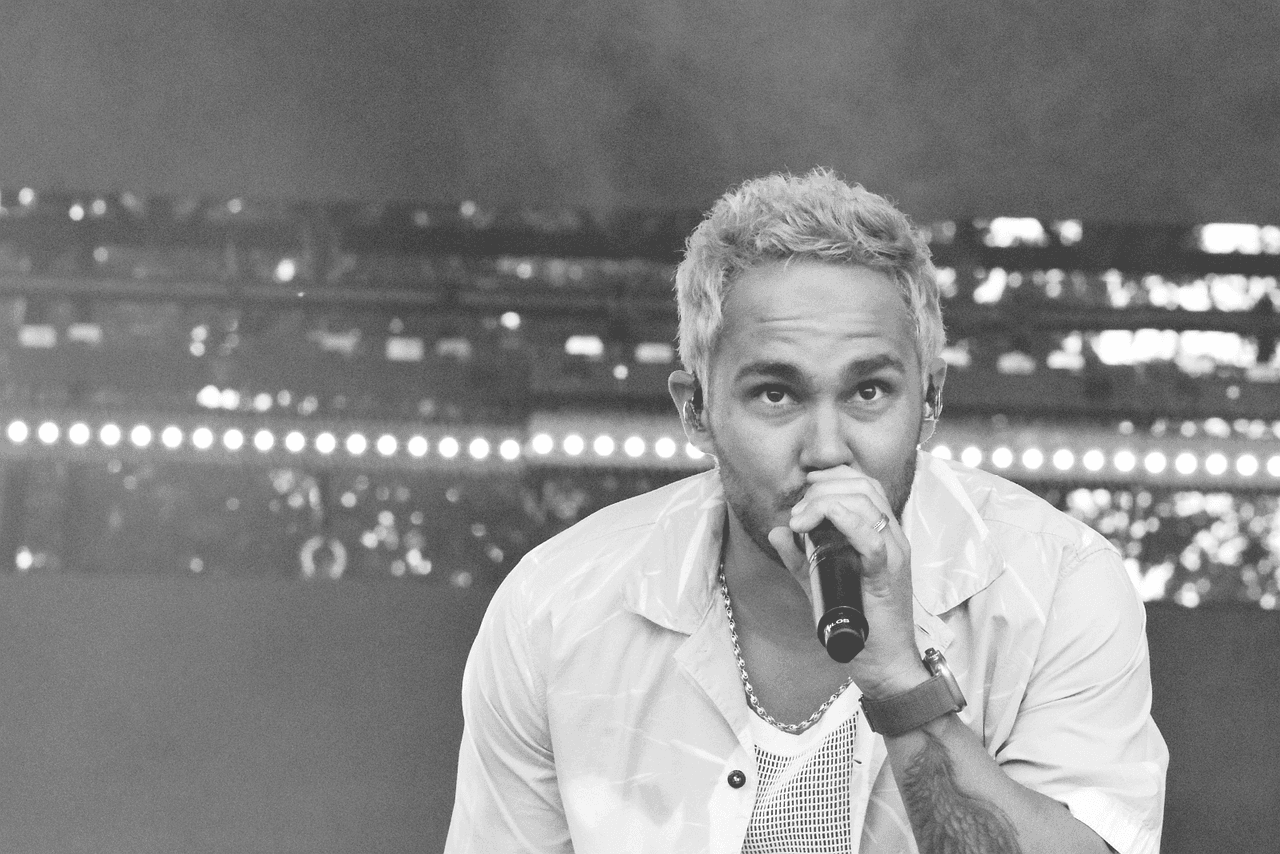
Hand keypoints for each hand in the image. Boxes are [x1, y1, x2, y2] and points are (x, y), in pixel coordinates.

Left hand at [766, 466, 927, 697]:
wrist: (885, 663)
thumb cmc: (859, 625)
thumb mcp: (820, 583)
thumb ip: (799, 557)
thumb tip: (776, 532)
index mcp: (882, 534)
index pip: (863, 485)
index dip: (831, 478)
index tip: (803, 493)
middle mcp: (893, 538)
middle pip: (863, 486)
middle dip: (822, 489)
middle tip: (797, 513)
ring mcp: (894, 554)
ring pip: (867, 503)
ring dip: (826, 502)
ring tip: (800, 521)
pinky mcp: (889, 575)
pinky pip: (872, 538)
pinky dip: (846, 521)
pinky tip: (823, 520)